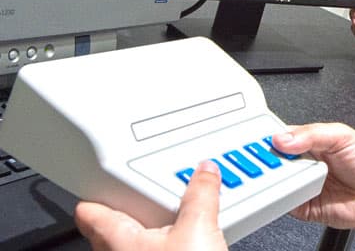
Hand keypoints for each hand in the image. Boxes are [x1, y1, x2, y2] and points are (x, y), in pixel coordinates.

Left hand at [75, 160, 226, 250]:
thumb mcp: (199, 228)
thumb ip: (201, 194)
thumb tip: (205, 171)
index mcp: (114, 237)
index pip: (88, 208)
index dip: (99, 188)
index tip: (109, 175)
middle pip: (116, 220)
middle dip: (139, 202)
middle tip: (162, 187)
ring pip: (136, 238)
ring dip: (157, 224)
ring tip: (185, 210)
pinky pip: (156, 250)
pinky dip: (170, 242)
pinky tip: (192, 239)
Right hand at [273, 123, 354, 244]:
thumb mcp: (344, 136)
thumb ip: (313, 133)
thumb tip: (283, 138)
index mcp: (312, 141)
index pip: (282, 136)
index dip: (271, 137)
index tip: (262, 139)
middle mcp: (304, 162)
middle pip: (273, 158)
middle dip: (269, 158)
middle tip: (270, 158)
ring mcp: (301, 184)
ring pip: (274, 180)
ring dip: (274, 177)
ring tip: (286, 173)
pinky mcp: (301, 206)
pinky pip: (282, 201)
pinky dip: (280, 197)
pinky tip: (289, 189)